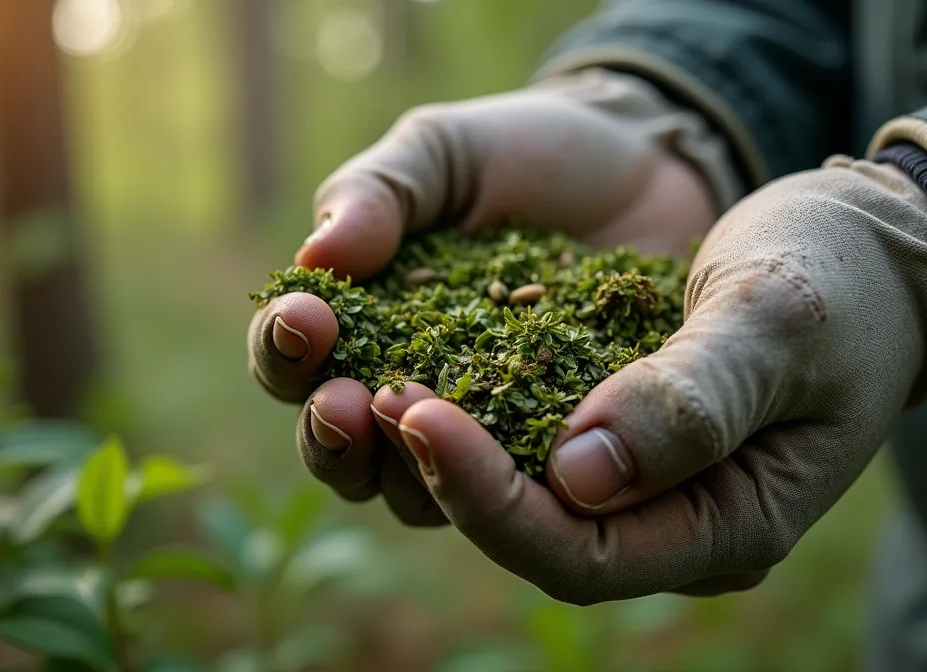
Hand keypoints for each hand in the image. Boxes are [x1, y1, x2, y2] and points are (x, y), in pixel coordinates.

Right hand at [248, 70, 728, 524]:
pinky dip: (507, 477)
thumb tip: (317, 256)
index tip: (304, 318)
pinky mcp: (559, 452)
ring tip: (414, 424)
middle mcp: (408, 395)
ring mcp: (485, 434)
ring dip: (400, 469)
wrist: (644, 165)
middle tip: (344, 399)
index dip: (283, 347)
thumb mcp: (442, 152)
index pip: (292, 358)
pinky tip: (517, 447)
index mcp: (360, 324)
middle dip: (328, 430)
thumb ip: (377, 192)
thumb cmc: (522, 154)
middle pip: (340, 447)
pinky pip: (522, 487)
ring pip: (415, 490)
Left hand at [387, 158, 926, 603]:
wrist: (872, 249)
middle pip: (530, 536)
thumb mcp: (782, 322)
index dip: (491, 498)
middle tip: (360, 396)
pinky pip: (521, 432)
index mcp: (731, 526)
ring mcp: (641, 481)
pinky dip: (463, 396)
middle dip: (439, 473)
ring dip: (430, 443)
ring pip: (512, 492)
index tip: (421, 412)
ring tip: (360, 374)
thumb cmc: (846, 281)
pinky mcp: (612, 426)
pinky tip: (405, 349)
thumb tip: (581, 474)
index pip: (582, 555)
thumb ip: (695, 398)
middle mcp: (674, 522)